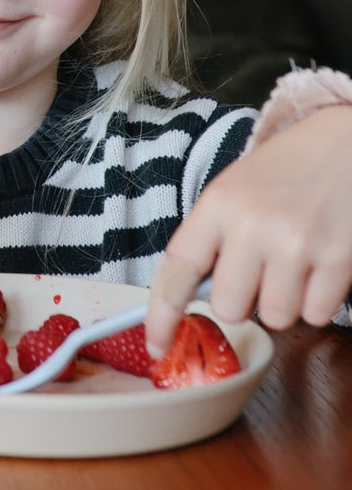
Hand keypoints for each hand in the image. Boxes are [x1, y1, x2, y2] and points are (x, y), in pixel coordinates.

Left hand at [146, 104, 351, 356]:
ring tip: (292, 263)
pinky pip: (316, 314)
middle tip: (259, 270)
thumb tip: (193, 297)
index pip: (176, 270)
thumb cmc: (284, 170)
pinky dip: (318, 301)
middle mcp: (251, 226)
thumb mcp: (233, 190)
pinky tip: (319, 266)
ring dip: (283, 302)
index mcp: (216, 205)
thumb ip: (212, 238)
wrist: (346, 142)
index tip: (157, 346)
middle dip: (243, 300)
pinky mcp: (339, 259)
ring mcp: (297, 244)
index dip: (161, 316)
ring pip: (276, 317)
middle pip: (230, 307)